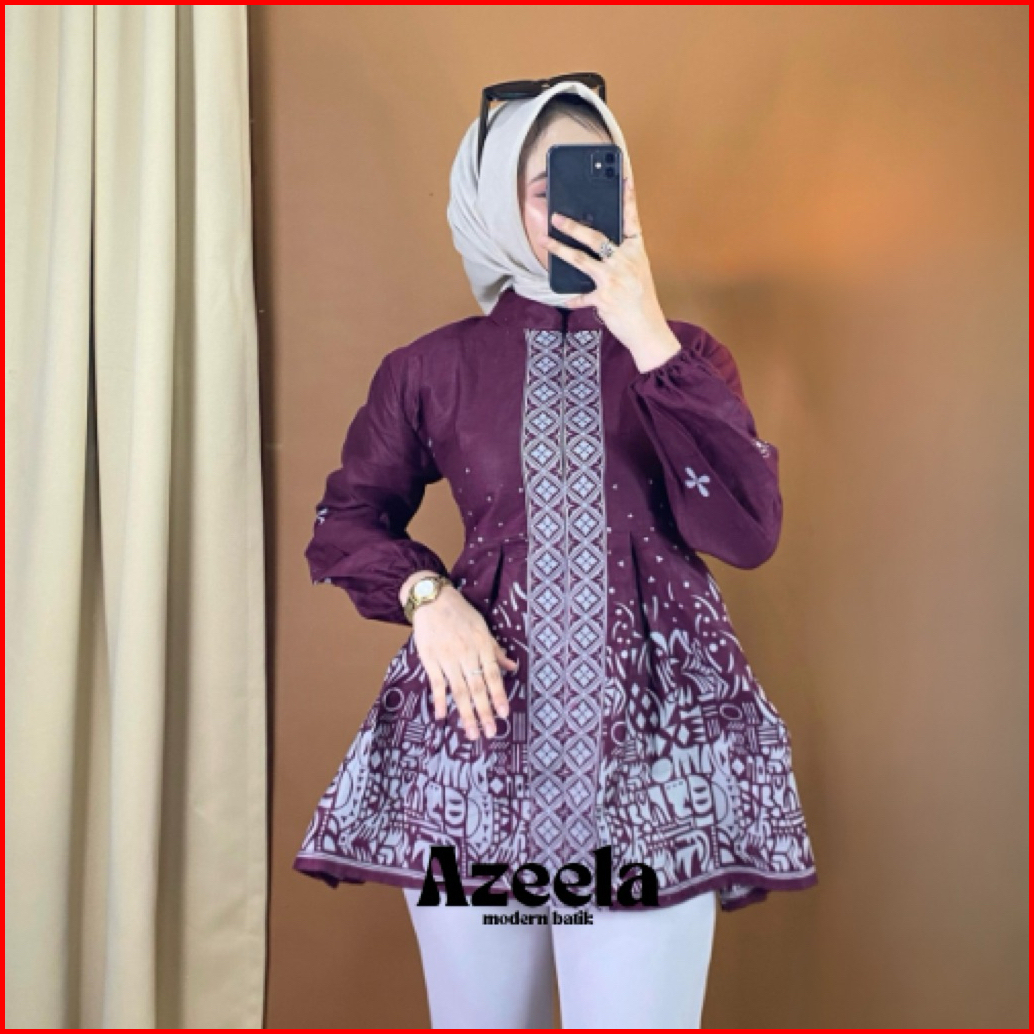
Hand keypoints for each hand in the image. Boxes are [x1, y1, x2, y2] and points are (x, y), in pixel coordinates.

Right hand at [410, 585, 517, 740]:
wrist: (432, 599)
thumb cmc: (460, 613)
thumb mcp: (482, 627)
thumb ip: (495, 649)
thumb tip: (512, 666)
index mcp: (481, 645)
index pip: (492, 674)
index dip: (498, 695)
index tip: (504, 714)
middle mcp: (465, 653)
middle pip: (476, 687)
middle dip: (484, 712)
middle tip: (491, 732)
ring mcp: (447, 658)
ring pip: (458, 690)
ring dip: (465, 713)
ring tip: (472, 733)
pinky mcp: (430, 659)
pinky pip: (436, 684)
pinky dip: (439, 701)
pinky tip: (442, 716)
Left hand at [544, 165, 679, 365]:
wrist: (648, 330)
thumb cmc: (641, 301)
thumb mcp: (638, 273)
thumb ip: (620, 258)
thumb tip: (595, 246)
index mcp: (637, 252)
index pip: (632, 220)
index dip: (628, 198)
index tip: (625, 176)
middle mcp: (625, 262)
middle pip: (595, 237)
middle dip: (572, 226)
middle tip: (555, 216)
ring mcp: (613, 280)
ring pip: (580, 259)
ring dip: (559, 249)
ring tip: (545, 241)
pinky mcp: (603, 298)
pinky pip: (581, 296)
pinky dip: (573, 298)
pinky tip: (566, 298)